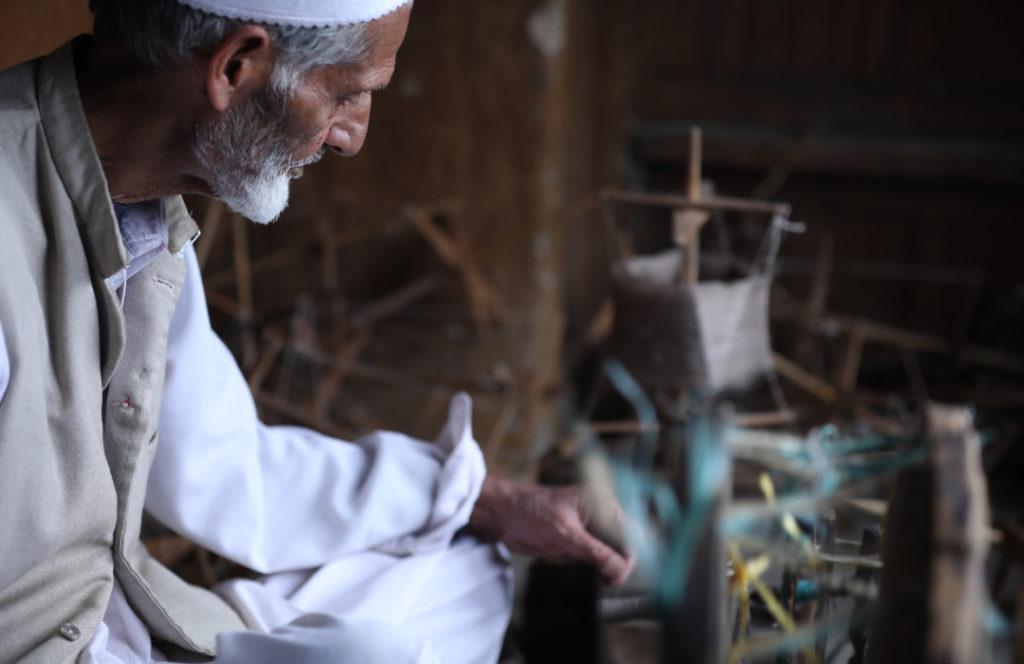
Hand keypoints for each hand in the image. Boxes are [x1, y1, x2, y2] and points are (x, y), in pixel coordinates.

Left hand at [469, 476, 633, 584]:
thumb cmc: (531, 512)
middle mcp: (600, 515)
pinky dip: (591, 570)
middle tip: (604, 581)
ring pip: (609, 557)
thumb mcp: (565, 534)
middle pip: (622, 547)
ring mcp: (589, 530)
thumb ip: (595, 552)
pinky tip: (583, 572)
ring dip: (603, 570)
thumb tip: (620, 570)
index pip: (629, 534)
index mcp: (602, 504)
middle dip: (615, 565)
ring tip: (593, 576)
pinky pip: (594, 561)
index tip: (618, 576)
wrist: (503, 515)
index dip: (628, 557)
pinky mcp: (578, 543)